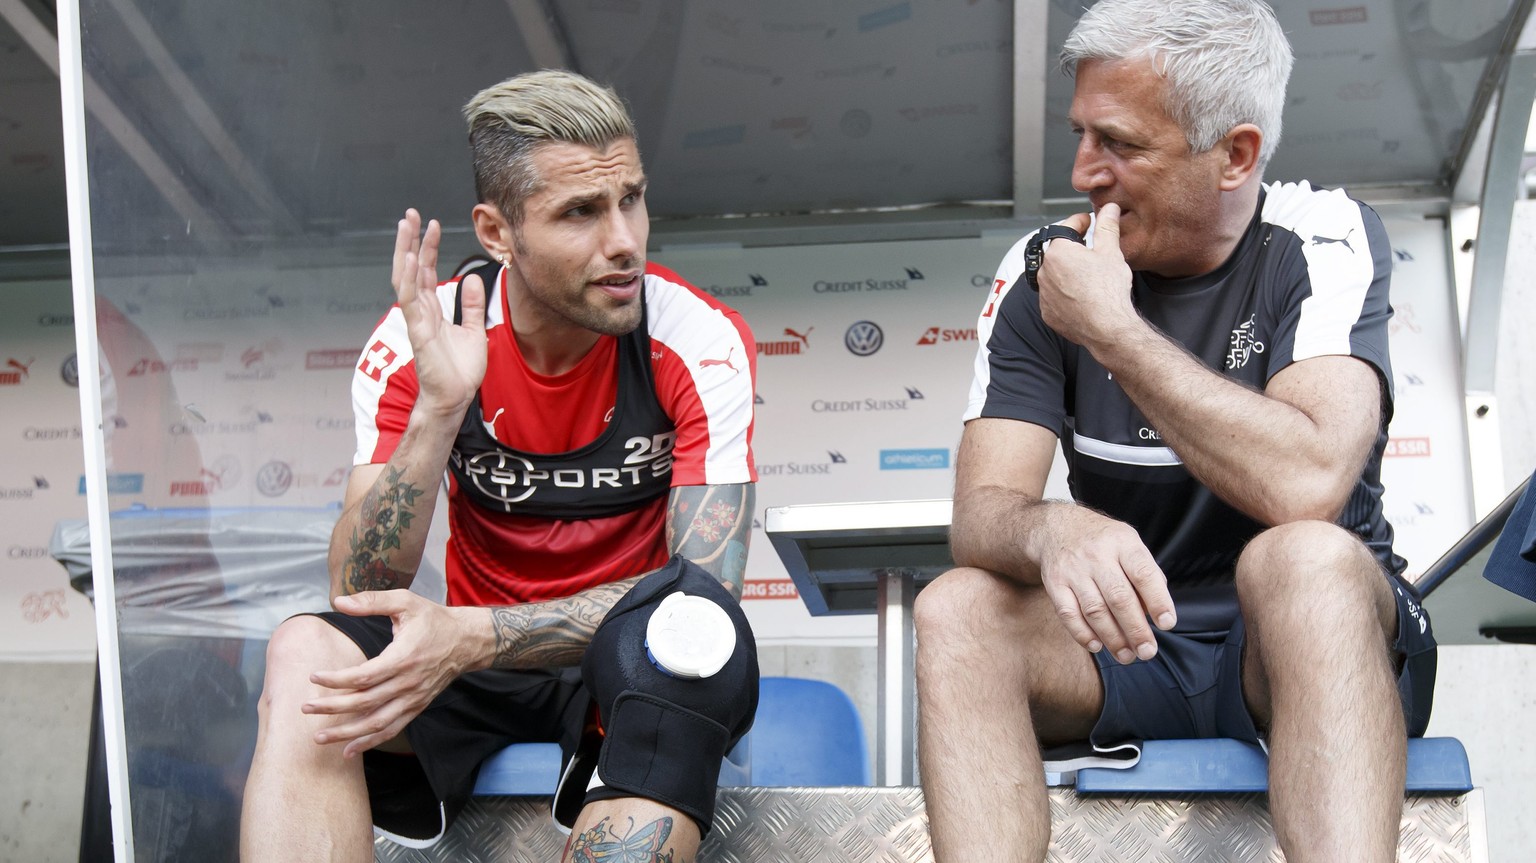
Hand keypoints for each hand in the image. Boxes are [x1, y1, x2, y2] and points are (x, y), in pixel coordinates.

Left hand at [304, 590, 477, 757]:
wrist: (467, 641)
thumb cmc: (434, 619)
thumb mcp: (405, 602)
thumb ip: (372, 601)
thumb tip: (339, 602)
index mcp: (403, 658)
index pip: (363, 676)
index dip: (336, 680)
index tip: (314, 677)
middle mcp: (408, 683)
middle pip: (365, 703)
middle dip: (332, 708)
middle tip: (306, 709)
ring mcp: (413, 698)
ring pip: (376, 723)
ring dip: (346, 733)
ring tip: (320, 737)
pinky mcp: (417, 707)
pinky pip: (392, 729)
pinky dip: (370, 742)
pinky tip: (349, 749)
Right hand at [392, 209, 487, 417]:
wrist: (456, 397)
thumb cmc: (460, 371)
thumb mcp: (474, 330)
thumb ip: (471, 305)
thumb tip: (473, 279)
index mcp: (432, 310)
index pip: (426, 271)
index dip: (428, 247)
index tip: (432, 224)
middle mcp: (421, 311)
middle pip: (411, 268)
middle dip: (410, 240)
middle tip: (411, 214)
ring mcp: (417, 320)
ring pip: (406, 278)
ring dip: (405, 251)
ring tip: (406, 226)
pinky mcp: (418, 331)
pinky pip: (409, 300)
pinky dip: (409, 278)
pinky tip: (410, 258)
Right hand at [1033, 506, 1175, 663]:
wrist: (1057, 527)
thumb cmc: (1103, 541)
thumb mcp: (1129, 544)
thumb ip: (1145, 574)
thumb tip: (1155, 612)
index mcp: (1123, 543)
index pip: (1143, 574)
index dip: (1158, 601)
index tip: (1167, 624)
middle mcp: (1097, 555)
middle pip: (1119, 597)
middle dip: (1136, 629)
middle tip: (1148, 651)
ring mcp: (1073, 569)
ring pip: (1095, 610)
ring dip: (1113, 638)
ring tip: (1127, 656)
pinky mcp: (1054, 583)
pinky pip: (1068, 614)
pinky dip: (1082, 634)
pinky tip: (1097, 646)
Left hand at [1036, 203, 1139, 350]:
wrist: (1106, 327)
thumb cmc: (1108, 291)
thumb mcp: (1111, 252)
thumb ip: (1107, 227)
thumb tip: (1109, 209)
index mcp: (1057, 252)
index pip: (1066, 227)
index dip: (1080, 221)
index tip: (1088, 221)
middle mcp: (1045, 272)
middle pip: (1059, 252)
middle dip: (1073, 248)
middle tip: (1091, 249)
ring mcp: (1044, 295)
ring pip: (1055, 275)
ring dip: (1068, 272)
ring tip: (1089, 276)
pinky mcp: (1048, 313)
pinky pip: (1055, 297)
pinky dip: (1065, 293)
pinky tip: (1082, 295)